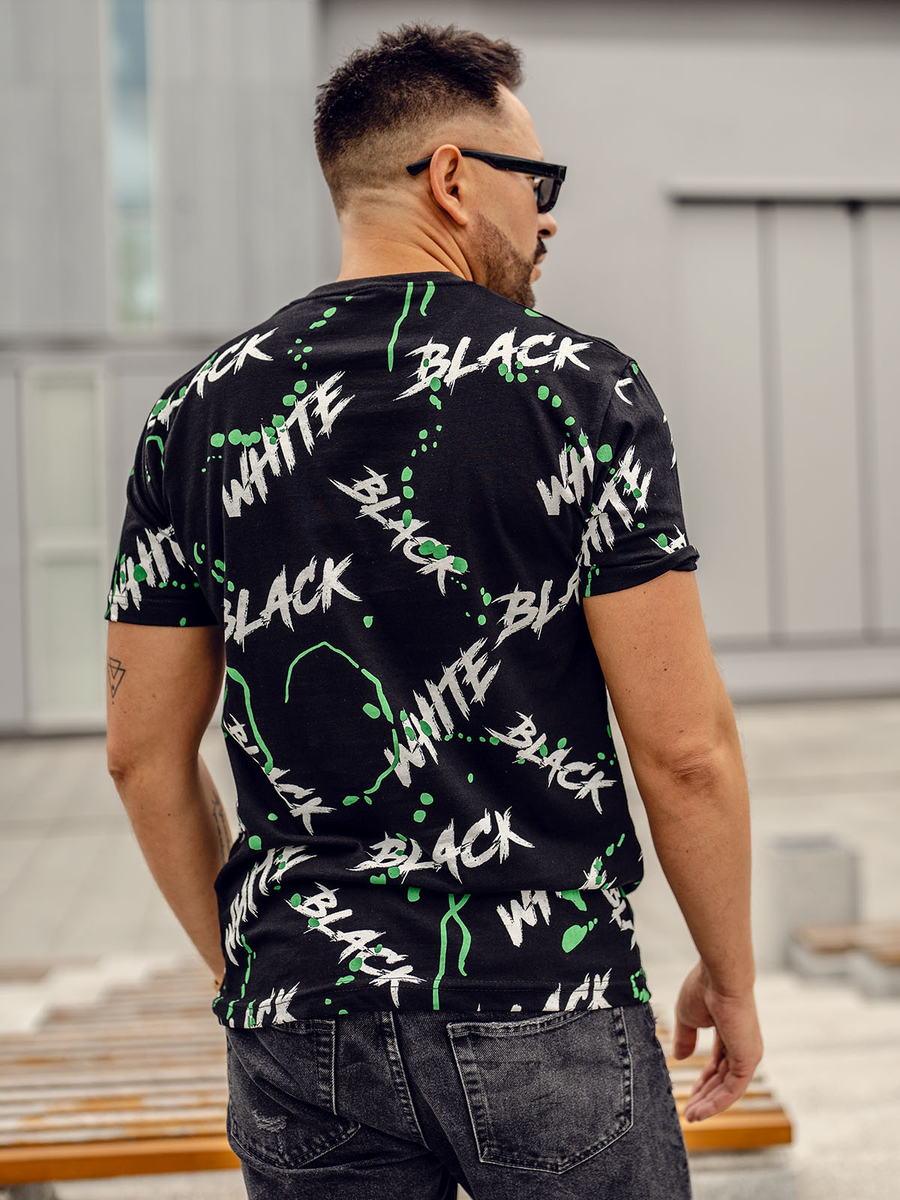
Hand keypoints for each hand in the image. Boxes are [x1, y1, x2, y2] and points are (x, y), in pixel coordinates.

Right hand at [672, 961, 762, 1122]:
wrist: (719, 977)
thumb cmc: (704, 988)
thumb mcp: (688, 1017)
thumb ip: (686, 1038)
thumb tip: (681, 1058)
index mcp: (730, 1033)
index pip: (718, 1064)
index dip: (703, 1080)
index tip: (689, 1094)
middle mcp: (742, 1046)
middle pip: (723, 1079)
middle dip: (705, 1096)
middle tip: (689, 1111)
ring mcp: (747, 1054)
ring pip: (728, 1089)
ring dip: (709, 1104)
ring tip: (690, 1116)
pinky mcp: (748, 1060)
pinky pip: (732, 1090)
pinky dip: (716, 1103)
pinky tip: (699, 1110)